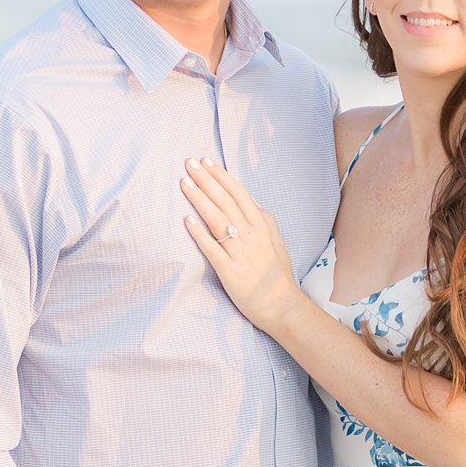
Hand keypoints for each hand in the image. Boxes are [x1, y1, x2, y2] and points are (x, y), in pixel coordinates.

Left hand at [181, 159, 301, 335]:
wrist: (281, 305)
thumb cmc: (276, 274)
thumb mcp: (276, 240)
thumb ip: (264, 219)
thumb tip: (250, 199)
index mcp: (262, 226)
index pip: (238, 194)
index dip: (220, 176)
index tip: (205, 162)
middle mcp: (251, 235)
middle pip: (225, 201)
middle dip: (206, 180)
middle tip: (189, 163)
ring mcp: (241, 253)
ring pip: (217, 220)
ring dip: (200, 199)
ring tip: (184, 183)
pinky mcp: (231, 272)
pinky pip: (212, 250)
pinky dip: (199, 234)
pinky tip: (187, 220)